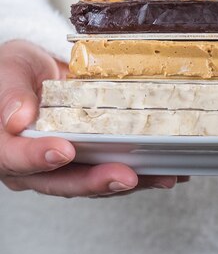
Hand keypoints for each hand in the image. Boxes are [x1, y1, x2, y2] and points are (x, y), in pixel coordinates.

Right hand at [0, 40, 186, 196]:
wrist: (36, 71)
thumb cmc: (16, 71)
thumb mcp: (10, 70)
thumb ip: (11, 94)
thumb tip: (17, 119)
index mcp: (6, 146)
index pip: (16, 158)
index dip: (39, 157)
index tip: (63, 150)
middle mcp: (33, 165)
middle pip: (62, 182)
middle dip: (97, 181)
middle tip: (127, 176)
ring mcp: (63, 167)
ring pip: (92, 183)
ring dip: (128, 182)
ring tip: (160, 176)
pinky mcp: (88, 161)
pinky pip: (111, 171)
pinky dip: (140, 173)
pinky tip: (166, 171)